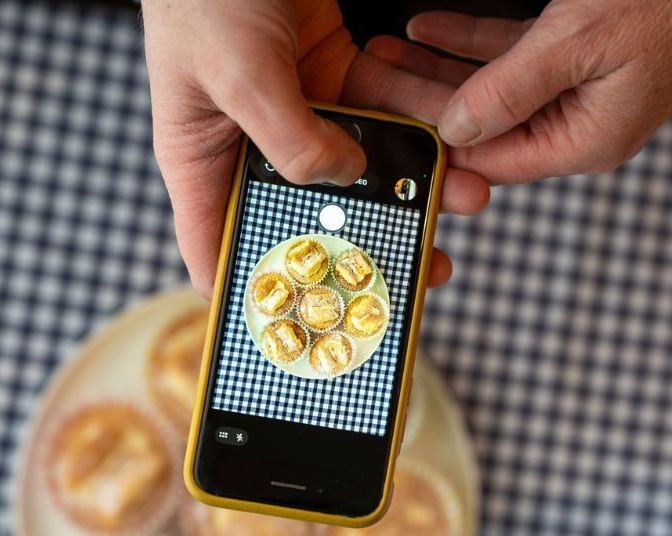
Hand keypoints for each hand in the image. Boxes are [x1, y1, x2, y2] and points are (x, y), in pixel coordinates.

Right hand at [142, 0, 489, 296]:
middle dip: (368, 239)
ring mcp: (292, 114)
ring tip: (467, 193)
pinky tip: (456, 134)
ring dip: (413, 180)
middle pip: (308, 218)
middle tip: (421, 264)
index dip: (253, 296)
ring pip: (358, 167)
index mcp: (204, 163)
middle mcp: (250, 148)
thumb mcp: (237, 71)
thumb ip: (290, 137)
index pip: (219, 251)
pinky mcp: (327, 78)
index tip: (303, 329)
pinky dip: (416, 119)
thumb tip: (345, 179)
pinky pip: (379, 109)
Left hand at [364, 1, 671, 183]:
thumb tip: (456, 130)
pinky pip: (508, 58)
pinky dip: (468, 42)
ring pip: (489, 89)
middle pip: (483, 125)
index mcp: (584, 141)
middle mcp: (577, 125)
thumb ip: (509, 92)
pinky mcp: (573, 58)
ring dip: (437, 68)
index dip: (440, 147)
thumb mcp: (577, 43)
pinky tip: (426, 31)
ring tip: (386, 52)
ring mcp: (575, 93)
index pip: (493, 160)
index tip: (395, 132)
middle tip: (376, 82)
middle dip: (427, 101)